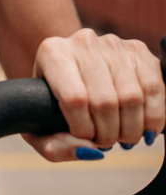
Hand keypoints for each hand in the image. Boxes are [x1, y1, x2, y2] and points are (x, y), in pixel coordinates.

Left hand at [23, 28, 165, 160]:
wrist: (71, 67)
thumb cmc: (51, 101)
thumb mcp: (39, 126)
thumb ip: (55, 147)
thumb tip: (90, 151)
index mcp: (52, 54)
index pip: (75, 99)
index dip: (84, 129)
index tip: (84, 137)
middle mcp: (83, 43)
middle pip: (105, 101)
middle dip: (109, 134)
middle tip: (105, 141)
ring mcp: (113, 44)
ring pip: (132, 97)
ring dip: (131, 129)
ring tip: (121, 136)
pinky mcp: (138, 50)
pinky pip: (155, 89)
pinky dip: (154, 118)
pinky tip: (143, 128)